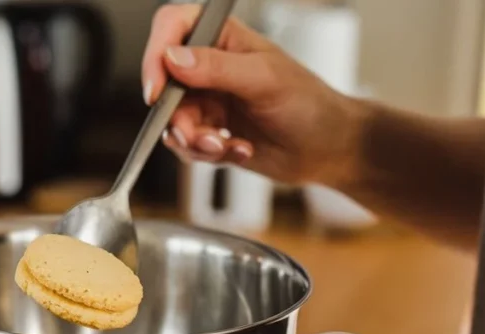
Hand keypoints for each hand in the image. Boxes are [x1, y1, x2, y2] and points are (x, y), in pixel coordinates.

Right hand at [144, 4, 364, 186]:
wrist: (327, 149)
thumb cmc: (310, 104)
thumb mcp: (264, 80)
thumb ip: (217, 68)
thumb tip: (173, 58)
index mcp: (223, 37)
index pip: (172, 27)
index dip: (156, 55)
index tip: (157, 91)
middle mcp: (209, 67)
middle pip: (164, 84)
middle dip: (178, 117)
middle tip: (198, 135)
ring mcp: (207, 101)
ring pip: (172, 122)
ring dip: (195, 141)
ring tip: (225, 145)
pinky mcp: (209, 132)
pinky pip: (186, 147)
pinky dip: (207, 154)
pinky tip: (238, 150)